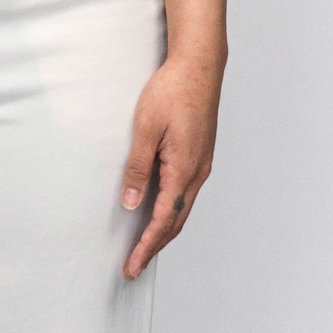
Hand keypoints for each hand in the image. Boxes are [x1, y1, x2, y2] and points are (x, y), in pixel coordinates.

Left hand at [119, 51, 218, 280]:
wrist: (200, 66)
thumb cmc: (172, 91)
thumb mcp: (145, 129)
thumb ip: (138, 168)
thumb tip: (131, 203)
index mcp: (184, 169)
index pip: (163, 221)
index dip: (146, 247)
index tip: (132, 266)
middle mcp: (197, 173)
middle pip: (175, 222)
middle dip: (154, 247)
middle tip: (133, 266)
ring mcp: (201, 165)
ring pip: (182, 209)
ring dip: (164, 231)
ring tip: (144, 246)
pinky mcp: (200, 156)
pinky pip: (185, 193)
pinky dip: (171, 211)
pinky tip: (159, 212)